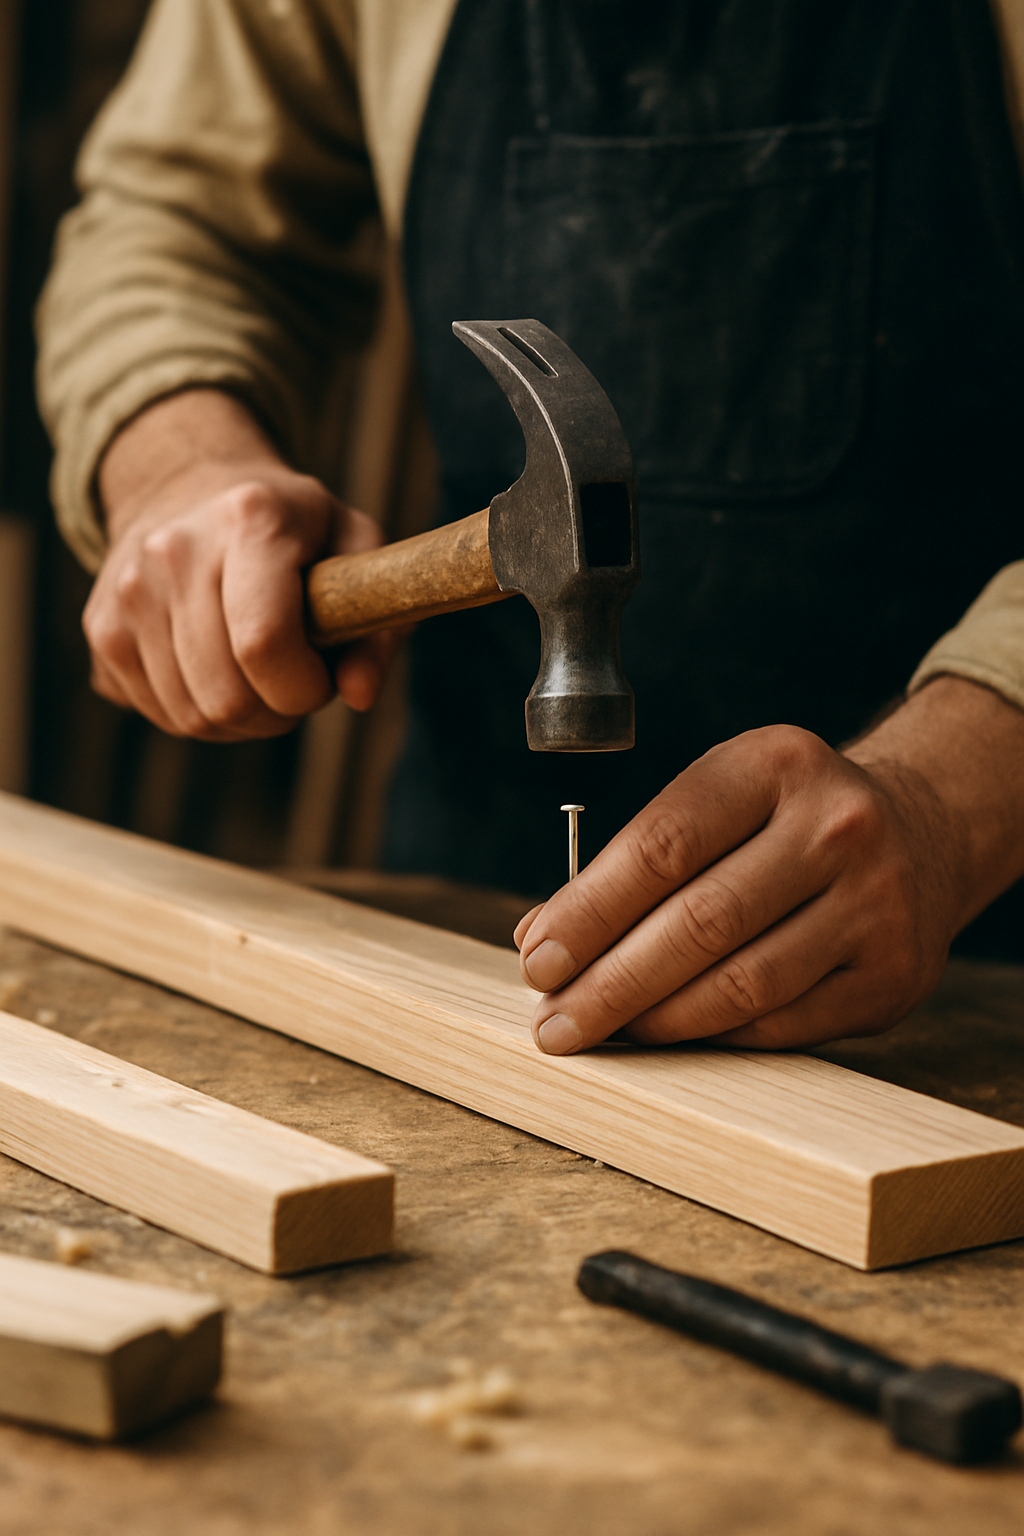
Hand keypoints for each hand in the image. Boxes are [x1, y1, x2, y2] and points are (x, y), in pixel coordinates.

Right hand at [85, 390, 392, 739]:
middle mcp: (175, 548)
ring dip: (237, 719)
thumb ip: (378, 623)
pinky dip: (195, 711)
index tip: (321, 677)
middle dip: (275, 712)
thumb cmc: (293, 527)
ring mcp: (129, 587)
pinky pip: (155, 711)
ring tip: (256, 674)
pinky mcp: (101, 624)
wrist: (191, 484)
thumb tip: (359, 696)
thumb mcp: (355, 547)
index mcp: (251, 519)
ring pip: (190, 717)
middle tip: (292, 682)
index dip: (303, 689)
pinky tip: (214, 670)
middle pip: (225, 697)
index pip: (264, 644)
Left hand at [516, 679, 1023, 1052]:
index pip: (663, 844)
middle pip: (701, 922)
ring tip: (602, 1031)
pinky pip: (782, 1023)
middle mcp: (837, 828)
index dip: (589, 911)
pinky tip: (670, 1035)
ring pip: (743, 984)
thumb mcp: (718, 798)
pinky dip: (714, 1035)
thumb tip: (541, 938)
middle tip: (555, 1021)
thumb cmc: (785, 819)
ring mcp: (876, 903)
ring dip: (656, 1019)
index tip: (537, 958)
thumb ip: (633, 859)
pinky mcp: (893, 974)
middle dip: (611, 982)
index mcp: (776, 765)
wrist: (922, 831)